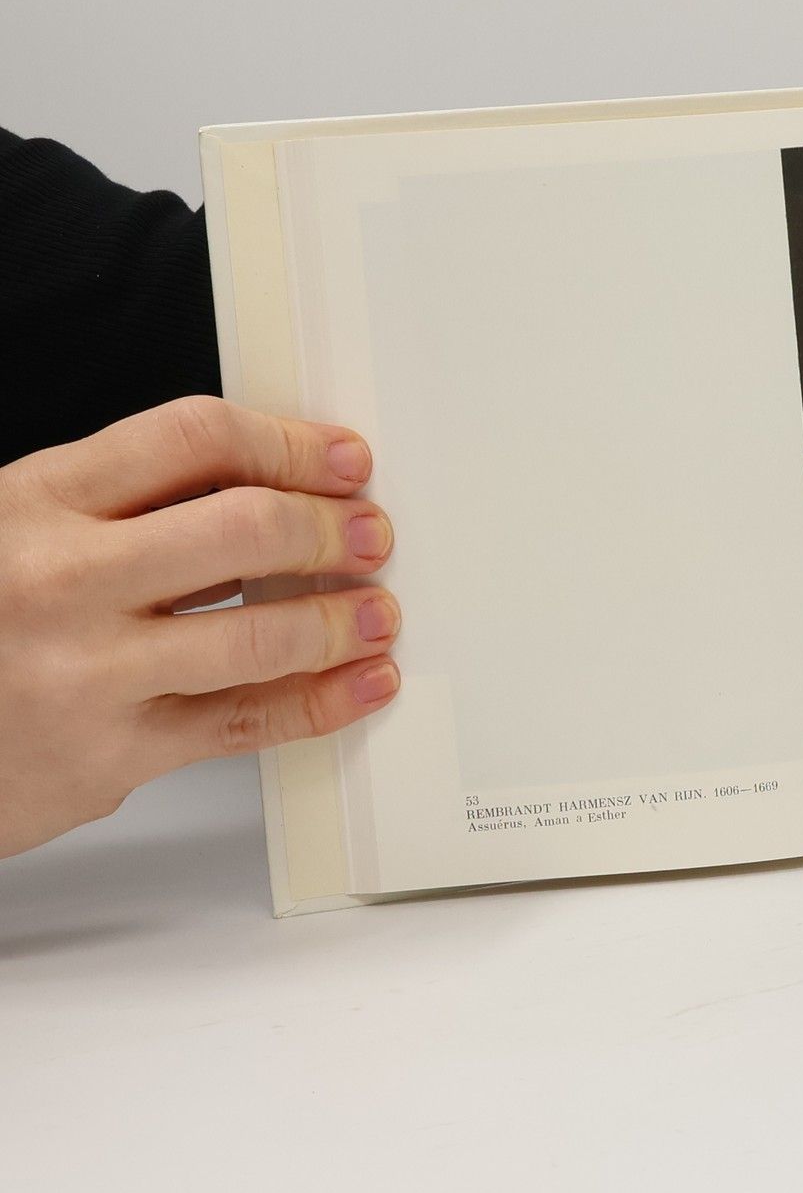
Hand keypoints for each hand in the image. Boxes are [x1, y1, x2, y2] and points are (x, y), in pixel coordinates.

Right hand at [0, 396, 400, 858]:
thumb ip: (124, 504)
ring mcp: (88, 671)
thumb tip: (272, 481)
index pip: (193, 438)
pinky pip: (246, 722)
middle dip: (331, 528)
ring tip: (377, 612)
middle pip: (244, 527)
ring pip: (260, 634)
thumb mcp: (17, 529)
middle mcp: (62, 579)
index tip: (341, 459)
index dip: (289, 443)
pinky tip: (362, 682)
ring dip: (342, 619)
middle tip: (371, 535)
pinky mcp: (111, 755)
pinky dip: (323, 701)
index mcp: (37, 500)